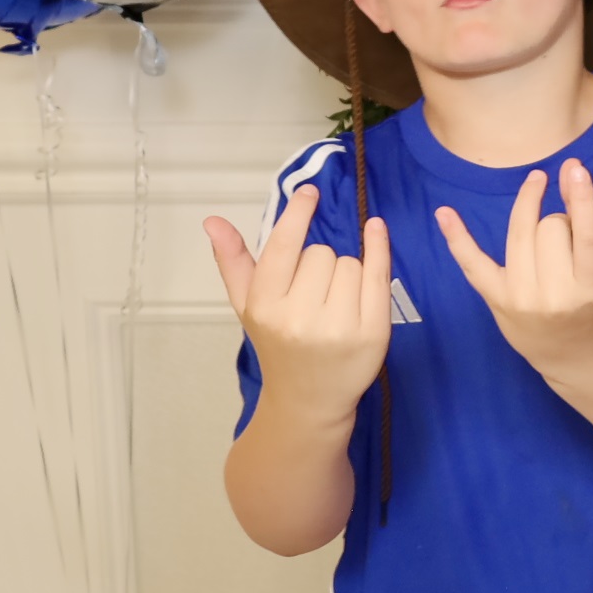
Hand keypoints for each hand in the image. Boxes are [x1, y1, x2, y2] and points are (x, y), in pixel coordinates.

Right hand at [206, 186, 390, 425]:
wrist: (309, 401)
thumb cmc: (279, 346)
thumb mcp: (249, 307)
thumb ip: (233, 262)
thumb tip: (212, 221)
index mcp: (266, 307)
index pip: (284, 246)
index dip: (298, 214)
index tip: (309, 191)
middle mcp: (300, 318)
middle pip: (321, 253)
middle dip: (319, 264)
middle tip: (313, 295)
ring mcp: (339, 327)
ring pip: (350, 262)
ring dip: (345, 273)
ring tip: (333, 303)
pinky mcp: (373, 333)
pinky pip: (379, 273)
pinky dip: (379, 250)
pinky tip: (376, 231)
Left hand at [438, 160, 592, 379]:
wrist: (576, 356)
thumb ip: (588, 226)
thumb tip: (571, 172)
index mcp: (591, 286)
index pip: (588, 235)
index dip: (582, 199)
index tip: (574, 168)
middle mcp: (555, 295)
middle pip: (550, 227)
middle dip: (560, 223)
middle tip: (567, 246)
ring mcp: (521, 298)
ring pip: (521, 232)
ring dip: (533, 219)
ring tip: (544, 230)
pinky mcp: (497, 301)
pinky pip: (474, 263)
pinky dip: (458, 238)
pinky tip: (444, 213)